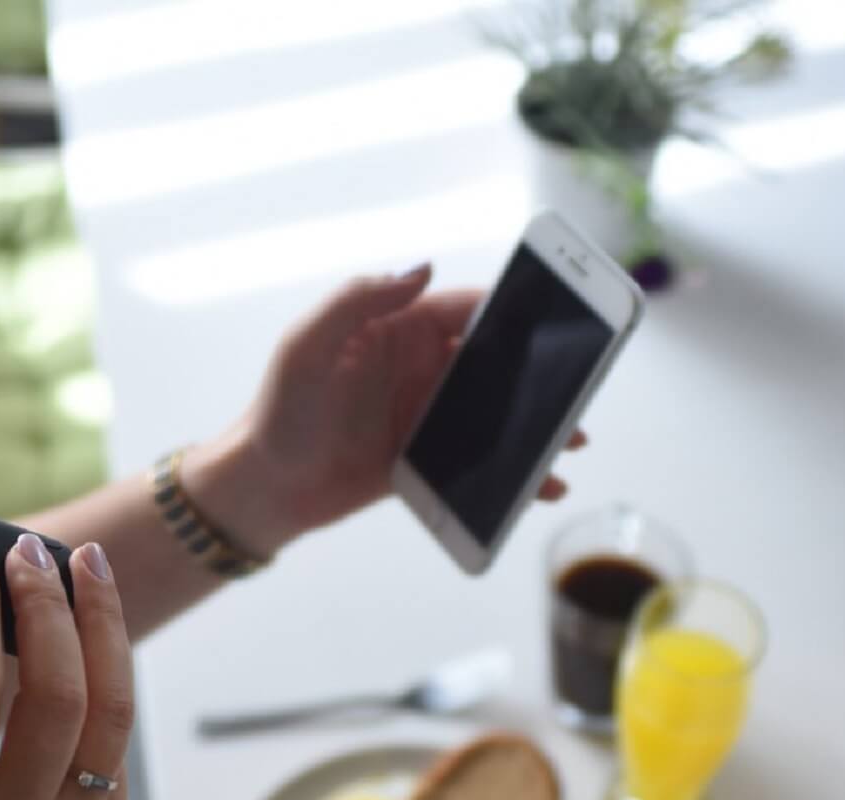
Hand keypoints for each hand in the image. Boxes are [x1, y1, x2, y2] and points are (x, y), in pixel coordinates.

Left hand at [189, 265, 585, 554]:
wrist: (265, 488)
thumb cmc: (279, 410)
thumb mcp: (308, 345)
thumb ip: (358, 300)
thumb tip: (422, 267)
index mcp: (398, 327)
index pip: (470, 308)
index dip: (517, 313)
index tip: (560, 323)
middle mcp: (420, 365)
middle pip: (495, 361)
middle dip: (541, 374)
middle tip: (579, 390)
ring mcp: (427, 412)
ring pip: (497, 411)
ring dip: (537, 424)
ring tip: (571, 442)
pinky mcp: (428, 457)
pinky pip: (482, 458)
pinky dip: (513, 470)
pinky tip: (540, 485)